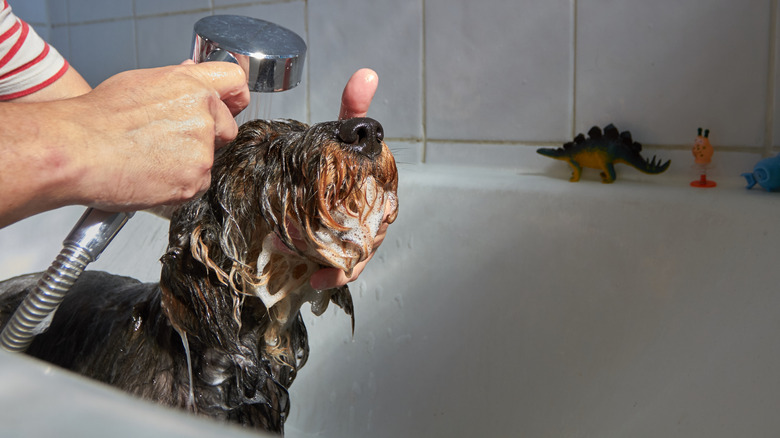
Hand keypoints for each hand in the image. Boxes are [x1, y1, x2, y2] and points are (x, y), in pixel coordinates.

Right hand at [68, 62, 249, 210]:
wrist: (76, 151)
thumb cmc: (97, 118)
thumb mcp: (140, 83)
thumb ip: (177, 82)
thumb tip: (193, 76)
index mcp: (191, 85)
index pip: (235, 84)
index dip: (233, 97)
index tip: (231, 104)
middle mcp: (203, 114)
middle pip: (227, 128)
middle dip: (208, 136)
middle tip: (171, 141)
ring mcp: (202, 149)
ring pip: (209, 159)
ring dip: (189, 163)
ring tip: (150, 159)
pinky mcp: (195, 180)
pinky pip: (196, 184)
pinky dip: (178, 184)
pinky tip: (151, 174)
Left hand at [310, 68, 392, 289]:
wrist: (321, 173)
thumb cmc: (340, 156)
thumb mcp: (344, 132)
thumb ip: (353, 107)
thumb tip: (366, 73)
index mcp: (379, 195)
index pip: (385, 213)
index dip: (376, 225)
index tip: (367, 229)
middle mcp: (371, 219)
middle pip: (367, 242)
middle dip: (346, 250)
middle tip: (311, 248)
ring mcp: (354, 236)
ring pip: (351, 258)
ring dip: (331, 266)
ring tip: (303, 264)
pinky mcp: (336, 249)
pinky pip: (340, 268)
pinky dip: (330, 277)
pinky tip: (313, 280)